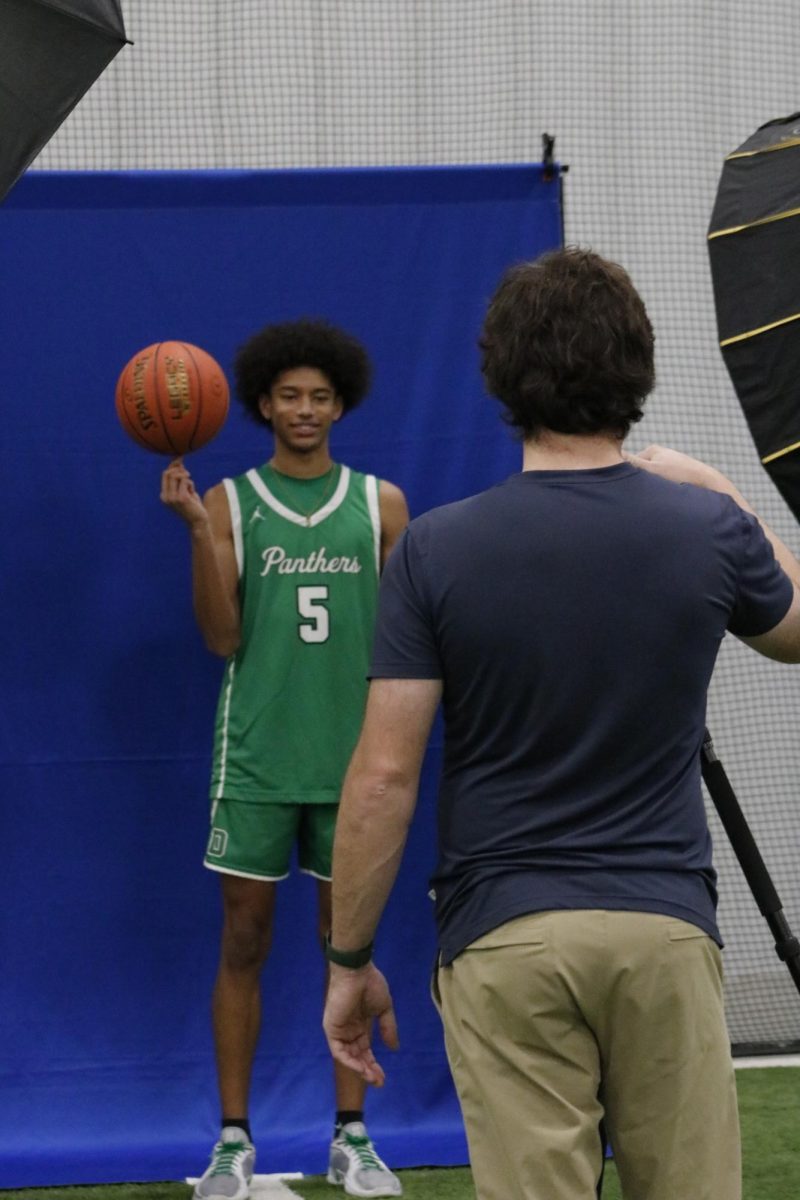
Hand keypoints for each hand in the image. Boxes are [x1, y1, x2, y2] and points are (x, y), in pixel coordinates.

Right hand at [160, 457, 208, 527]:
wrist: (198, 521)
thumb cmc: (193, 505)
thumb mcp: (185, 490)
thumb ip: (180, 478)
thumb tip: (178, 462)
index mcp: (164, 495)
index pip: (165, 474)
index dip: (173, 465)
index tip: (181, 460)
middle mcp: (165, 496)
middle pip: (168, 473)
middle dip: (179, 469)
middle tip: (188, 474)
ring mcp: (172, 498)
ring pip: (175, 475)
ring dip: (185, 476)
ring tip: (190, 485)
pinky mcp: (181, 498)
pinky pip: (185, 481)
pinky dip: (190, 483)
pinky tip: (192, 491)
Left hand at [323, 962, 398, 1086]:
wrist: (357, 971)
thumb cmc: (370, 985)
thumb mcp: (384, 1009)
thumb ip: (388, 1028)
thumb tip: (394, 1048)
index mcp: (360, 1026)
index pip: (365, 1051)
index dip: (373, 1065)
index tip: (383, 1078)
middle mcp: (349, 1031)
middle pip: (357, 1057)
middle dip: (368, 1070)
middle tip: (379, 1082)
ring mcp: (339, 1030)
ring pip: (348, 1056)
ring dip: (359, 1069)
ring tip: (372, 1078)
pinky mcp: (332, 1028)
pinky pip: (338, 1050)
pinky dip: (349, 1060)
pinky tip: (360, 1068)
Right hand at [625, 444, 730, 492]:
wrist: (708, 483)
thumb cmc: (680, 474)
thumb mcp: (651, 468)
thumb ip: (632, 463)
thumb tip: (612, 456)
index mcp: (652, 450)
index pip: (628, 463)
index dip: (626, 476)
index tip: (627, 488)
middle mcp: (660, 456)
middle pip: (640, 472)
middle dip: (639, 483)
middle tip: (642, 494)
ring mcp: (669, 466)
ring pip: (651, 480)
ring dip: (651, 489)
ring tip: (656, 496)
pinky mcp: (676, 476)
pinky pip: (661, 485)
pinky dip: (661, 492)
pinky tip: (665, 497)